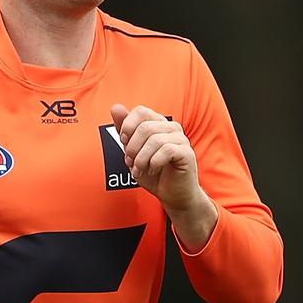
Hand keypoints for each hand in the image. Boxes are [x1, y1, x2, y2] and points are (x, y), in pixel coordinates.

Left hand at [110, 103, 217, 250]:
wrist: (172, 195)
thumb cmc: (154, 174)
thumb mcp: (133, 152)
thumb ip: (124, 130)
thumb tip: (115, 106)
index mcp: (159, 123)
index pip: (140, 111)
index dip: (127, 127)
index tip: (124, 143)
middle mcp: (172, 127)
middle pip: (145, 127)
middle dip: (132, 147)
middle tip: (130, 162)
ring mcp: (181, 139)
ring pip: (154, 139)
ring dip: (141, 159)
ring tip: (139, 170)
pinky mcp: (186, 153)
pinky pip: (166, 150)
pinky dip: (153, 163)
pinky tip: (152, 170)